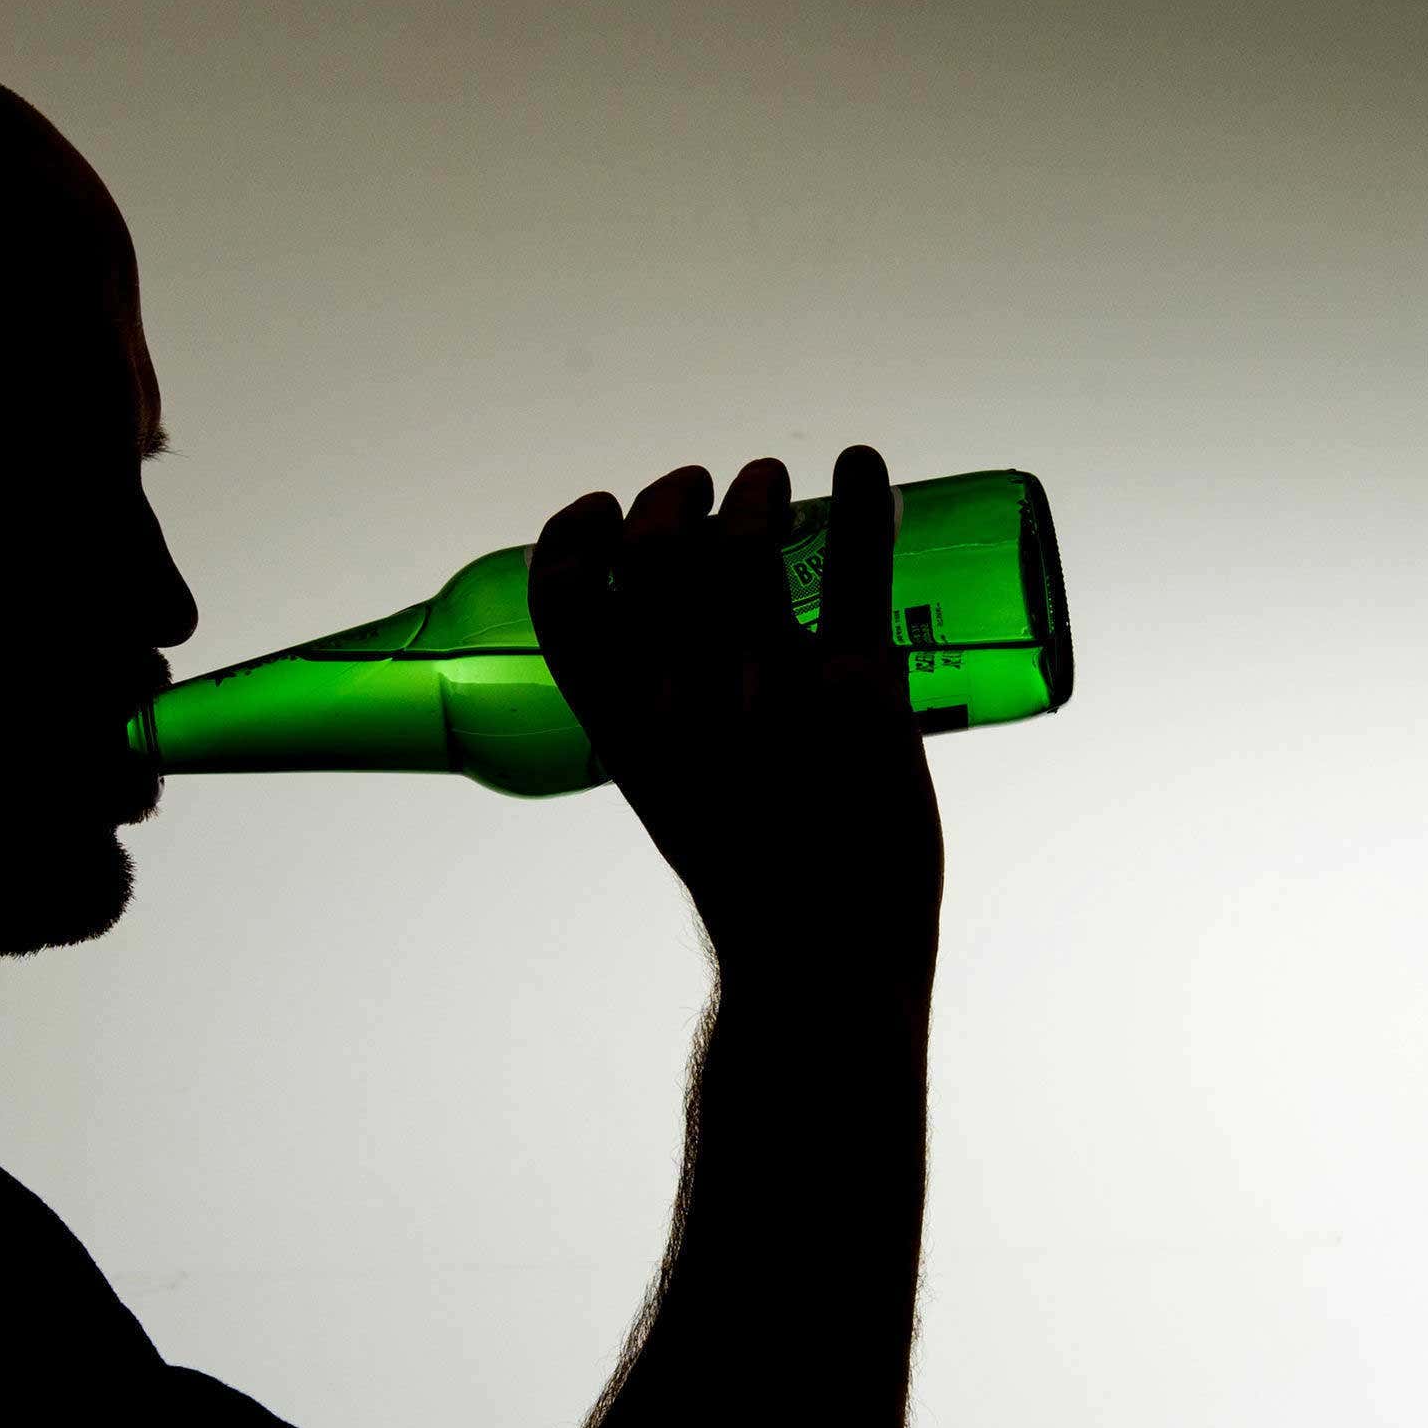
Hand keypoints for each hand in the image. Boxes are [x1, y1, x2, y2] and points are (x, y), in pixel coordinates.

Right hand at [529, 445, 942, 1000]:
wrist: (822, 963)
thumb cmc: (749, 878)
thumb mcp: (673, 794)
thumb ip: (667, 714)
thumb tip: (687, 625)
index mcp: (625, 728)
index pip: (565, 598)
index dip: (575, 536)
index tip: (604, 506)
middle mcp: (686, 702)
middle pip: (659, 551)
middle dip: (677, 496)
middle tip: (710, 487)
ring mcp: (772, 693)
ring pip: (748, 546)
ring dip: (760, 491)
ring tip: (776, 482)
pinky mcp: (862, 695)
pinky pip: (856, 578)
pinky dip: (863, 505)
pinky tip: (862, 464)